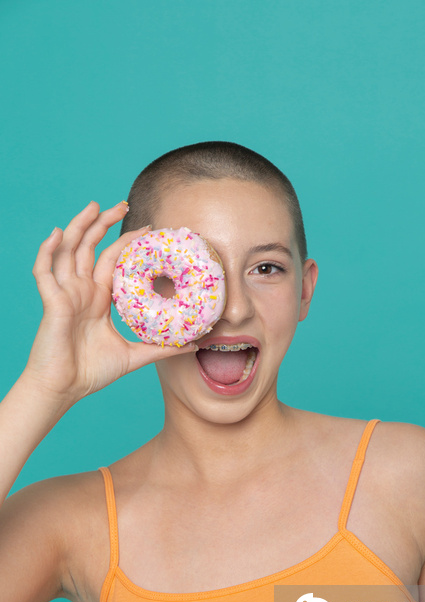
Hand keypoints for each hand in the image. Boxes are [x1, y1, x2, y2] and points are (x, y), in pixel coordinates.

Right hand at [26, 201, 196, 403]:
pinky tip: (57, 232)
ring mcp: (65, 294)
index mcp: (98, 299)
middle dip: (104, 224)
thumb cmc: (92, 372)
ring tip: (95, 206)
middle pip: (90, 247)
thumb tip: (193, 345)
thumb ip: (161, 348)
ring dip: (80, 227)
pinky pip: (44, 271)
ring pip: (69, 251)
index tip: (147, 230)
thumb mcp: (133, 356)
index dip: (126, 243)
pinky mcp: (52, 302)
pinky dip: (48, 251)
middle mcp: (81, 291)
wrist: (64, 389)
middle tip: (123, 204)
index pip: (112, 261)